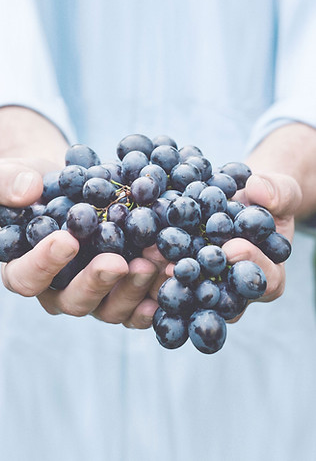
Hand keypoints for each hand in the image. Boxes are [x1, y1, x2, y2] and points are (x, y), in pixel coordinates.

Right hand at [0, 158, 161, 328]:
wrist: (72, 187)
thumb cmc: (37, 184)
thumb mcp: (14, 174)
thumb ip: (9, 181)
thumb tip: (26, 190)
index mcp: (26, 268)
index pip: (26, 277)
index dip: (44, 264)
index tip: (67, 240)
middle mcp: (59, 290)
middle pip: (73, 301)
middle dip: (97, 283)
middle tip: (117, 263)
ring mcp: (94, 294)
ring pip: (109, 308)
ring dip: (133, 289)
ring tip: (154, 261)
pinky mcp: (121, 292)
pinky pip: (137, 307)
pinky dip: (155, 297)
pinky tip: (171, 279)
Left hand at [164, 172, 301, 322]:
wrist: (241, 201)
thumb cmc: (266, 200)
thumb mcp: (281, 191)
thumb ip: (278, 192)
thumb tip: (258, 189)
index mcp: (268, 276)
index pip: (265, 280)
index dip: (250, 264)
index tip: (232, 247)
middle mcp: (236, 292)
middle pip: (221, 297)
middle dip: (199, 279)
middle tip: (178, 265)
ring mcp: (208, 289)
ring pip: (190, 294)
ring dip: (168, 277)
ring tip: (150, 256)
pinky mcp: (184, 279)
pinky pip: (169, 281)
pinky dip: (152, 268)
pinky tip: (136, 253)